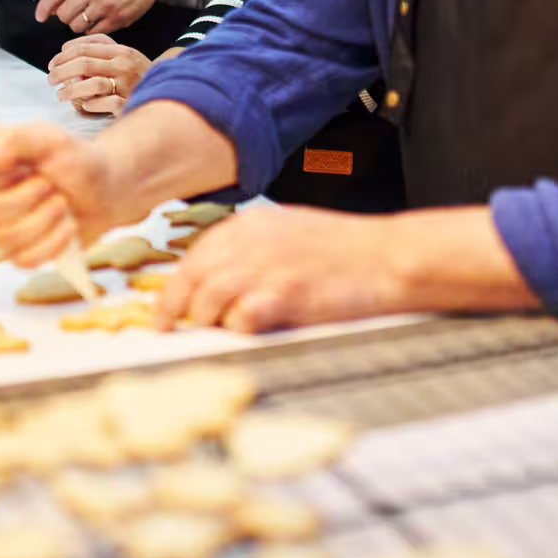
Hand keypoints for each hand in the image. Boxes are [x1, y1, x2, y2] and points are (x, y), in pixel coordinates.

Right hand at [0, 123, 140, 266]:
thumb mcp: (51, 140)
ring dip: (48, 217)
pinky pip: (26, 258)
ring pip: (9, 237)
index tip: (25, 162)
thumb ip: (19, 139)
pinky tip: (66, 225)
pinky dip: (55, 241)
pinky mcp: (16, 254)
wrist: (102, 192)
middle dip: (32, 195)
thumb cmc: (72, 161)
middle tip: (52, 183)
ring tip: (62, 202)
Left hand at [34, 0, 167, 36]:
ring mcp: (107, 5)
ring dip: (79, 23)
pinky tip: (100, 18)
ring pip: (78, 26)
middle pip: (64, 15)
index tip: (40, 17)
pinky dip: (93, 28)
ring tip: (88, 14)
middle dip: (65, 16)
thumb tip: (52, 7)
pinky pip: (95, 32)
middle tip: (74, 11)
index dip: (43, 9)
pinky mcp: (119, 18)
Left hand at [47, 35, 156, 115]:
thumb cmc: (137, 74)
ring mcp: (127, 85)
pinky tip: (83, 105)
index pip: (84, 48)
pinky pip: (104, 104)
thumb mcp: (123, 54)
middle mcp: (124, 66)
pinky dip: (90, 105)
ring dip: (71, 91)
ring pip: (92, 84)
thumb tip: (66, 47)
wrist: (168, 91)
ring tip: (61, 95)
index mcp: (121, 51)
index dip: (63, 56)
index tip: (52, 64)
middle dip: (61, 72)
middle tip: (51, 79)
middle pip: (84, 63)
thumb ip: (98, 47)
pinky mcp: (128, 104)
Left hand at [154, 205, 411, 333]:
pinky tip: (250, 331)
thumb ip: (251, 250)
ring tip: (217, 332)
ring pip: (208, 300)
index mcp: (250, 225)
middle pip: (190, 278)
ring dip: (207, 321)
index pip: (194, 256)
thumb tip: (215, 279)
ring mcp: (266, 269)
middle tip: (168, 328)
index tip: (168, 307)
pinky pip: (241, 319)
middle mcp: (251, 242)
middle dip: (174, 308)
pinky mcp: (285, 295)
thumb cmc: (345, 250)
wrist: (389, 257)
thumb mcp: (288, 232)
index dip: (176, 286)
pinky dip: (239, 330)